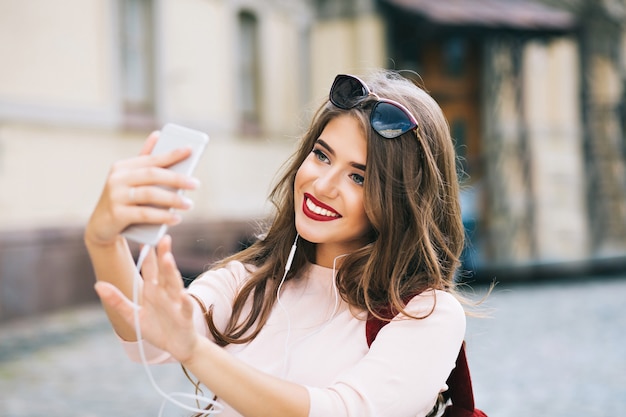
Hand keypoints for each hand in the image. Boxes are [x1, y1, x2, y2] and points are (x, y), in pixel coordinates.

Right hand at [85, 131, 199, 246]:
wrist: (101, 227)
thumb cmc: (123, 200)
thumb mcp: (131, 180)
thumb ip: (145, 161)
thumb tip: (158, 135)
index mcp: (123, 167)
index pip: (151, 159)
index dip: (171, 154)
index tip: (190, 149)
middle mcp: (117, 178)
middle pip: (152, 174)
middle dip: (177, 178)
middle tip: (196, 184)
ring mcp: (116, 196)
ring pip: (149, 194)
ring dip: (172, 199)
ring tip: (189, 204)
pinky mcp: (117, 214)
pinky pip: (144, 214)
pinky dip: (162, 216)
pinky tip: (176, 219)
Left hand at [94, 235, 199, 362]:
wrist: (178, 347)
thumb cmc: (158, 329)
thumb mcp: (133, 316)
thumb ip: (117, 300)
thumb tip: (98, 284)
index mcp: (153, 292)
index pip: (150, 270)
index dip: (147, 256)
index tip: (144, 240)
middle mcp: (166, 294)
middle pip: (164, 272)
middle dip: (163, 255)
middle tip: (163, 238)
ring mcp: (176, 304)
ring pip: (174, 285)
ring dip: (171, 272)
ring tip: (168, 259)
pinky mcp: (185, 317)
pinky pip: (185, 308)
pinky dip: (184, 301)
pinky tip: (182, 294)